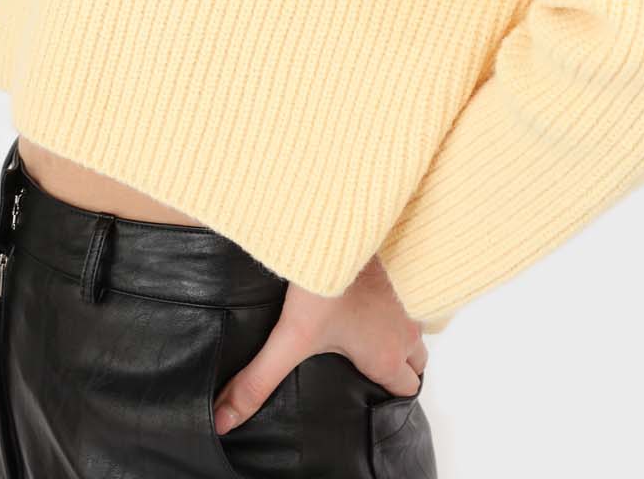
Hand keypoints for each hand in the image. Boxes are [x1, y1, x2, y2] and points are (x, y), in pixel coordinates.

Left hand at [212, 254, 427, 435]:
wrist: (349, 222)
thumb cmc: (329, 282)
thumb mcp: (290, 337)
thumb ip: (257, 382)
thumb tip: (225, 421)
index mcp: (386, 355)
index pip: (405, 389)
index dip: (388, 393)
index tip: (367, 391)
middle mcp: (407, 330)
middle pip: (416, 361)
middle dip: (398, 365)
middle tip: (365, 362)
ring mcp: (413, 297)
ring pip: (418, 327)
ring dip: (400, 331)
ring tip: (367, 329)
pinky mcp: (409, 267)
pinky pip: (417, 294)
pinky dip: (401, 300)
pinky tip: (372, 292)